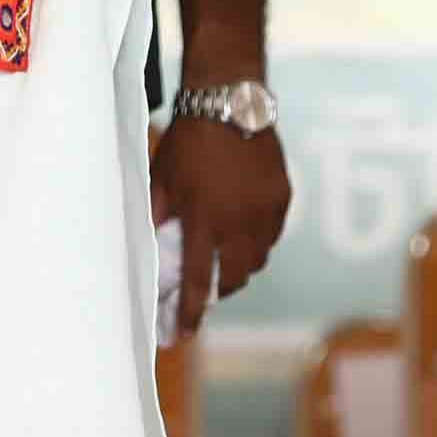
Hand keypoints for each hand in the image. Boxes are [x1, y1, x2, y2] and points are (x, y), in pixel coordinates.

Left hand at [153, 111, 290, 342]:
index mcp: (204, 219)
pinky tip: (243, 234)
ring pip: (257, 260)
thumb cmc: (188, 140)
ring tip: (223, 260)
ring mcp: (265, 210)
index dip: (190, 313)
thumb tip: (153, 253)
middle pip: (234, 278)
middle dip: (218, 291)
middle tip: (204, 289)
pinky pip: (272, 235)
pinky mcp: (282, 197)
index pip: (197, 281)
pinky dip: (257, 243)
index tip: (182, 335)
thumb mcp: (162, 179)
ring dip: (239, 267)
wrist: (229, 101)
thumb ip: (159, 218)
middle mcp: (239, 221)